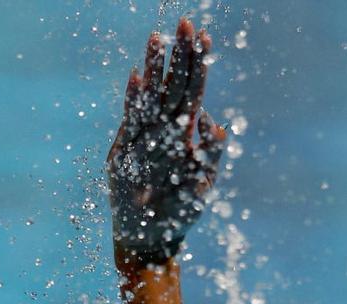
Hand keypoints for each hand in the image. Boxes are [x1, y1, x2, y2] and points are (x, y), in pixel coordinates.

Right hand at [107, 18, 226, 259]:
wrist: (151, 236)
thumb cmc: (179, 210)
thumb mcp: (203, 182)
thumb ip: (211, 155)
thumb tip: (218, 126)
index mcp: (181, 133)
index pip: (192, 90)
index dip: (198, 64)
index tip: (204, 35)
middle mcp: (163, 130)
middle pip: (174, 85)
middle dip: (180, 55)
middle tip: (185, 23)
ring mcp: (144, 138)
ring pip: (152, 96)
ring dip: (156, 67)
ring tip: (158, 38)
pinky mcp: (127, 152)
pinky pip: (133, 121)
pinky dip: (136, 100)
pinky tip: (139, 77)